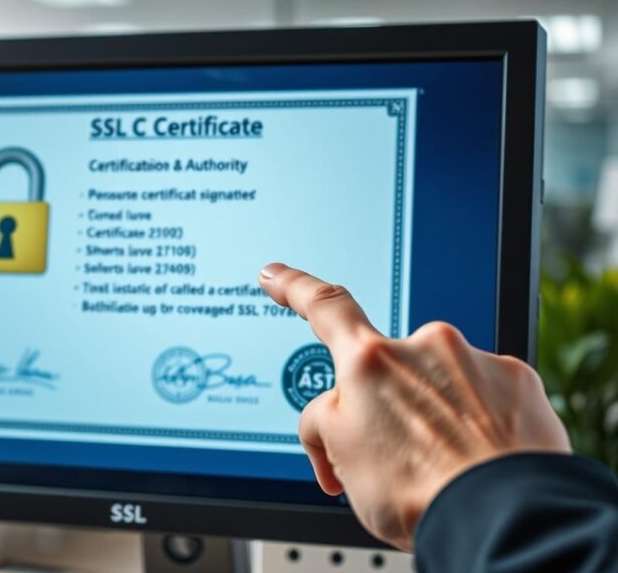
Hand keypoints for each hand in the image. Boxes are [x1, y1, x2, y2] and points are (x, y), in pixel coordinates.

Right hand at [258, 263, 570, 550]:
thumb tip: (337, 414)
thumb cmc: (419, 495)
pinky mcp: (518, 382)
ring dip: (435, 418)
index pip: (324, 309)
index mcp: (369, 362)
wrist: (501, 521)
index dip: (294, 287)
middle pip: (389, 370)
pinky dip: (479, 425)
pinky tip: (477, 461)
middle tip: (394, 459)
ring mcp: (475, 361)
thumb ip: (326, 419)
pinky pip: (486, 396)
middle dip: (388, 406)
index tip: (276, 274)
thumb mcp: (339, 459)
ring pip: (439, 385)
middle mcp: (424, 347)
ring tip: (441, 470)